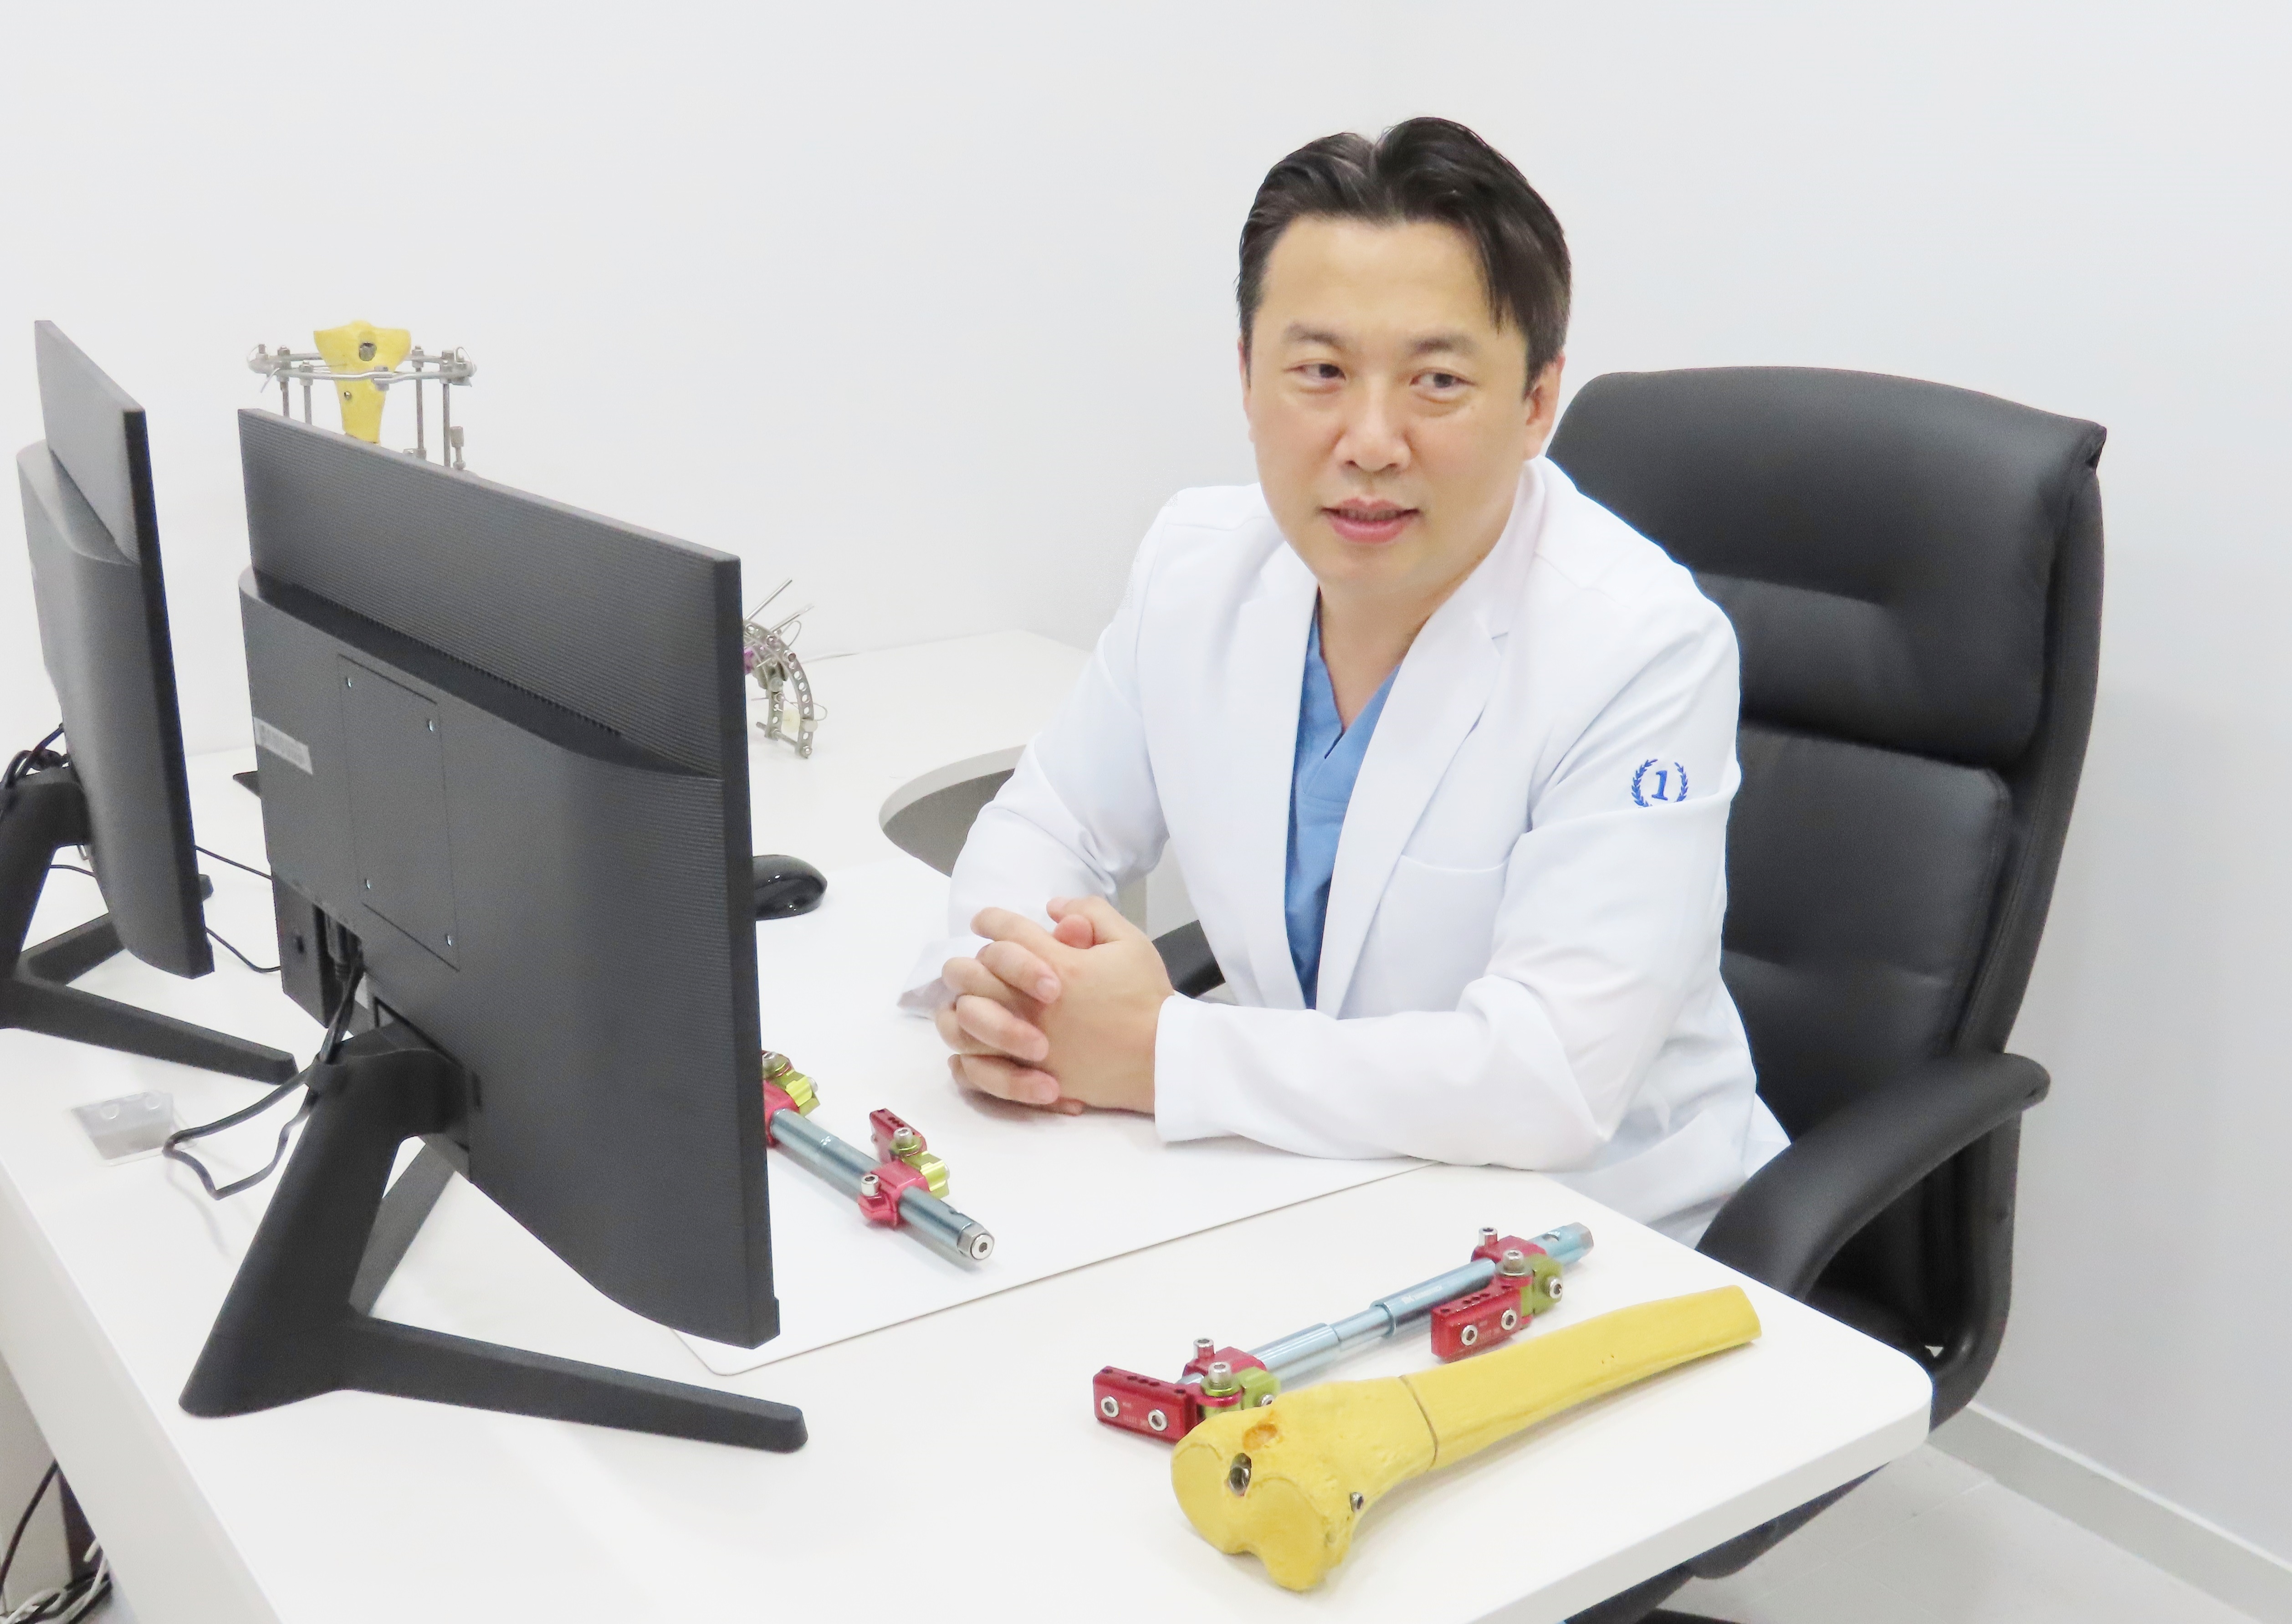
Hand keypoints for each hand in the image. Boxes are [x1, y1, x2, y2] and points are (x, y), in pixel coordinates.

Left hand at [961, 896, 1171, 1113]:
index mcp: (1056, 965)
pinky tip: (972, 1044)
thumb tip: (1053, 907)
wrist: (1162, 1059)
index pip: (1004, 930)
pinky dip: (967, 1054)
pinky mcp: (1027, 1076)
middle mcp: (1031, 1003)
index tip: (984, 922)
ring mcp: (1025, 1042)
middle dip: (968, 961)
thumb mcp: (1129, 941)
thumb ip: (1091, 913)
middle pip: (971, 972)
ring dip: (963, 1003)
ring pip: (965, 1018)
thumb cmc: (1146, 998)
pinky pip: (976, 1066)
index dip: (989, 920)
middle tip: (975, 963)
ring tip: (971, 1001)